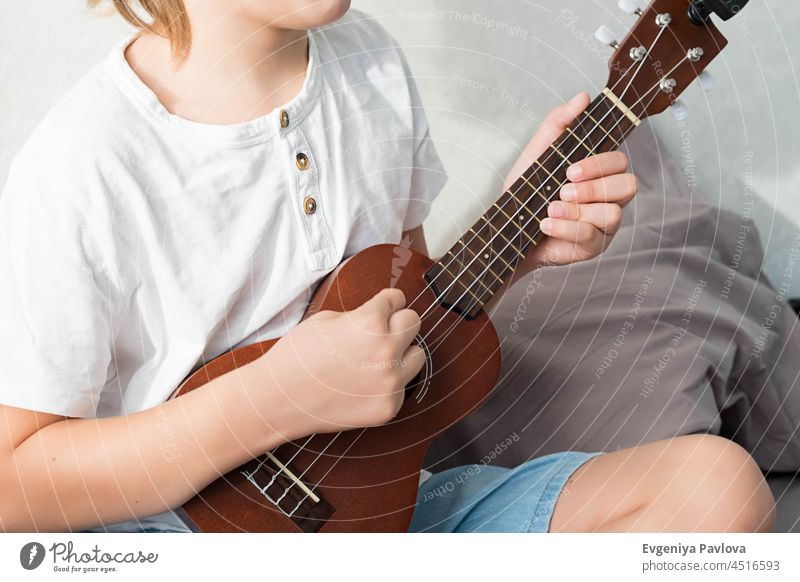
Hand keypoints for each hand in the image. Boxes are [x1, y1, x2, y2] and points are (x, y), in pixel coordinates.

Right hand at [258, 289, 424, 436]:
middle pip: (414, 322)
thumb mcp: (326, 319)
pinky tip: (364, 384)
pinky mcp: (389, 406)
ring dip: (401, 353)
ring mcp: (390, 382)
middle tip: (380, 331)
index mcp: (371, 322)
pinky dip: (389, 383)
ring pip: (418, 355)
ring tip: (375, 358)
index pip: (397, 298)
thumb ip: (361, 315)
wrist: (278, 400)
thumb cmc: (296, 356)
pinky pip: (403, 386)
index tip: (380, 308)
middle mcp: (386, 350)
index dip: (385, 301)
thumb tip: (382, 315)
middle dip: (398, 322)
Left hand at [506, 93, 637, 267]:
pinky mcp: (593, 246)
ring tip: (551, 208)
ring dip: (578, 210)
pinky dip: (567, 228)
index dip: (599, 164)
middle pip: (628, 185)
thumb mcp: (537, 153)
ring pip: (613, 214)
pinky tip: (547, 223)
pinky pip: (593, 236)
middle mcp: (608, 197)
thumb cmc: (525, 193)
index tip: (569, 169)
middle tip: (563, 189)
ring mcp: (603, 224)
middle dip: (593, 187)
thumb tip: (582, 98)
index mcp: (599, 173)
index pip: (620, 162)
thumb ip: (558, 123)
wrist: (507, 229)